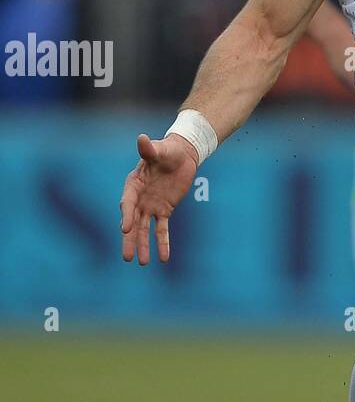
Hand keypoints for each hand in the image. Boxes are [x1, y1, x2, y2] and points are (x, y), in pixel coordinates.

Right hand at [120, 133, 197, 263]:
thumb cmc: (167, 150)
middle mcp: (139, 198)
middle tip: (127, 257)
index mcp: (133, 184)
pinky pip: (162, 229)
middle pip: (133, 222)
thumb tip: (141, 138)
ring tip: (141, 263)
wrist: (181, 155)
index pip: (128, 202)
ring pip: (145, 229)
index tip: (125, 228)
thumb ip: (149, 149)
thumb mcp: (160, 149)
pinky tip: (164, 258)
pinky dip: (163, 243)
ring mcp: (151, 206)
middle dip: (130, 240)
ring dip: (143, 246)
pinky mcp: (164, 211)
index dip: (127, 215)